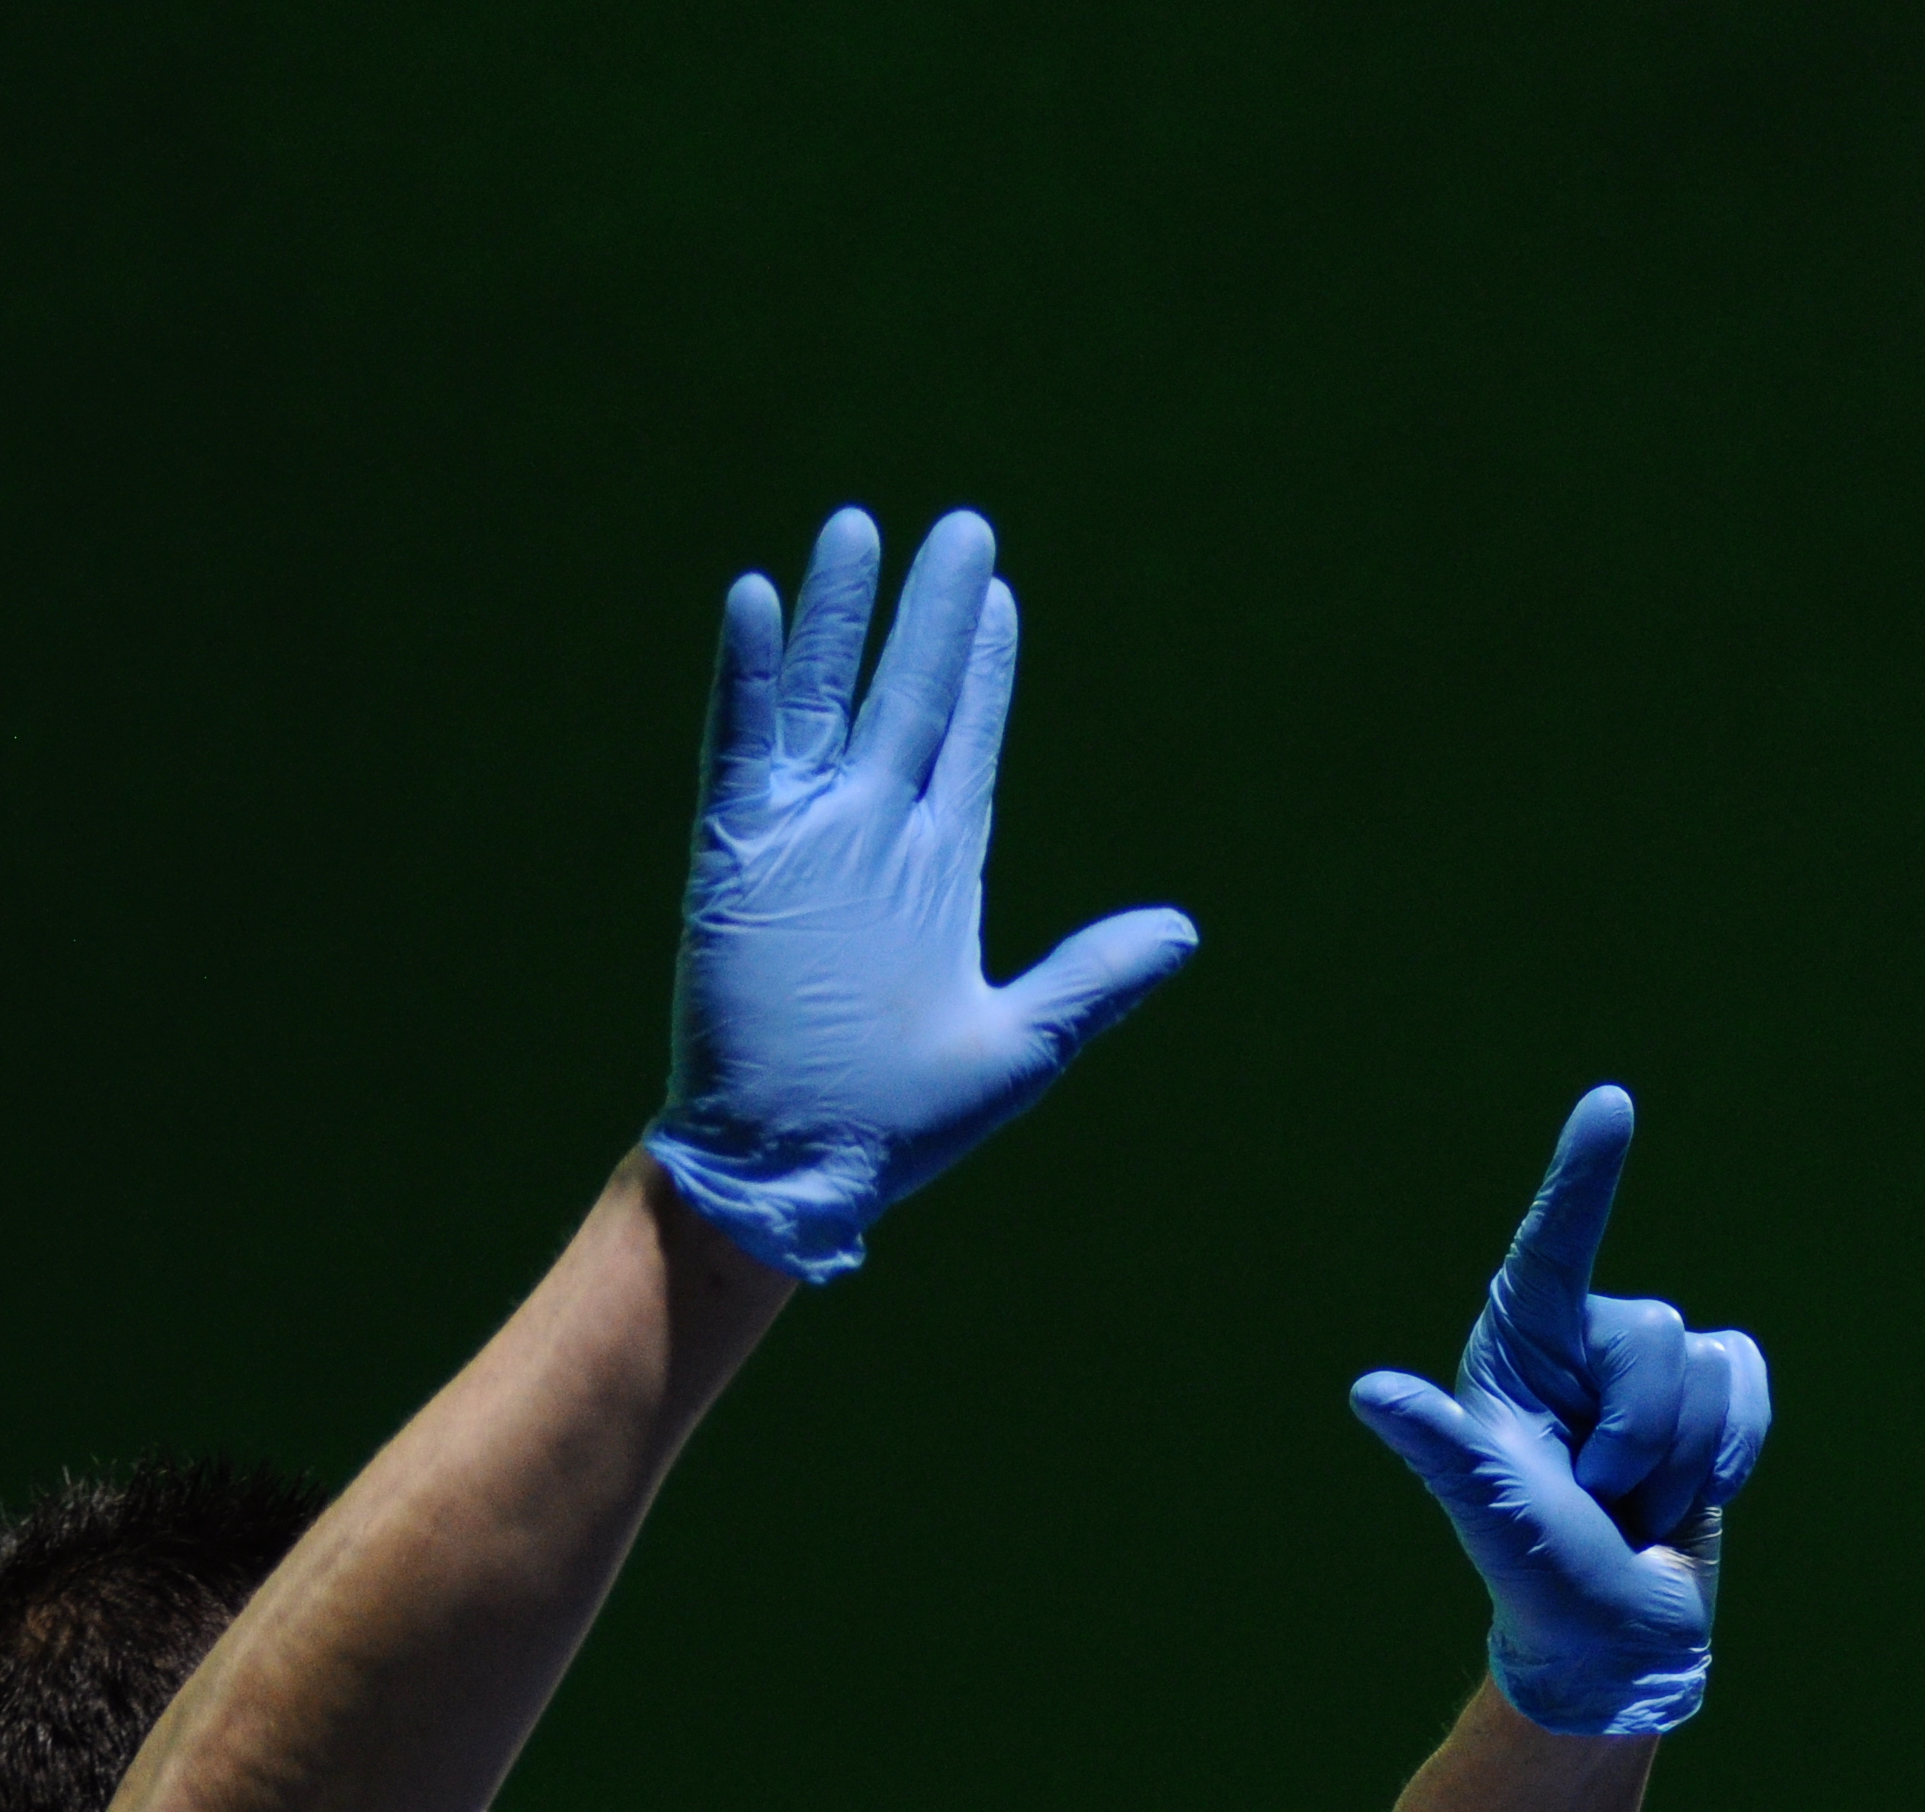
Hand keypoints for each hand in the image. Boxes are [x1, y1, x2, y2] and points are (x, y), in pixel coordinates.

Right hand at [647, 508, 1199, 1280]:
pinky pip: (740, 747)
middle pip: (908, 695)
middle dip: (933, 614)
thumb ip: (1095, 979)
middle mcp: (873, 837)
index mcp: (940, 870)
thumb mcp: (1024, 1046)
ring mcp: (803, 839)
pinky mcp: (738, 856)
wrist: (803, 1172)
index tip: (1001, 595)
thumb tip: (1186, 929)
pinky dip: (745, 675)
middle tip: (963, 526)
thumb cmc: (903, 1125)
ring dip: (837, 616)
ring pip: (821, 697)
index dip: (985, 666)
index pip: (968, 741)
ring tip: (857, 527)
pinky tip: (753, 597)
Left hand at [1352, 1088, 1773, 1736]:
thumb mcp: (1490, 1511)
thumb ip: (1441, 1447)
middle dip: (1641, 1436)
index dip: (1585, 1177)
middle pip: (1652, 1332)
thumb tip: (1371, 1394)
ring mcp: (1646, 1372)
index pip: (1552, 1248)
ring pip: (1706, 1367)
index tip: (1612, 1105)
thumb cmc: (1539, 1577)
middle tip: (1602, 1496)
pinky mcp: (1706, 1397)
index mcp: (1516, 1354)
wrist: (1616, 1642)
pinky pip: (1746, 1382)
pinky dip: (1731, 1449)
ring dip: (1681, 1460)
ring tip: (1635, 1505)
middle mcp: (1580, 1348)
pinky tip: (1690, 1495)